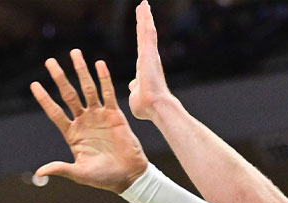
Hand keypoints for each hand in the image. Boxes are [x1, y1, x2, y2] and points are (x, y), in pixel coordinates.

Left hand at [31, 50, 148, 192]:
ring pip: (87, 89)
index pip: (55, 112)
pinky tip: (99, 64)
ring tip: (75, 53)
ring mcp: (99, 116)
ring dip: (81, 71)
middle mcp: (84, 121)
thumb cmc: (103, 178)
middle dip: (59, 78)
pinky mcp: (114, 114)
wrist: (129, 176)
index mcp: (72, 134)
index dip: (45, 99)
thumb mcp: (80, 174)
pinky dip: (104, 79)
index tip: (34, 85)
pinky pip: (108, 93)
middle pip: (68, 95)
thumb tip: (40, 172)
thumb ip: (61, 169)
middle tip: (50, 61)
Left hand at [129, 1, 177, 120]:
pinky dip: (146, 19)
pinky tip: (144, 8)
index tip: (141, 29)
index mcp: (144, 68)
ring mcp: (150, 54)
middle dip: (144, 21)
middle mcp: (149, 59)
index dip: (141, 37)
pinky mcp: (150, 52)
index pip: (142, 48)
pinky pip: (148, 31)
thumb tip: (133, 85)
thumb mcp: (136, 95)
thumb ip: (135, 88)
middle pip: (145, 36)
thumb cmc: (146, 107)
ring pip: (147, 31)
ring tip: (143, 4)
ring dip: (145, 17)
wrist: (155, 106)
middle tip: (143, 8)